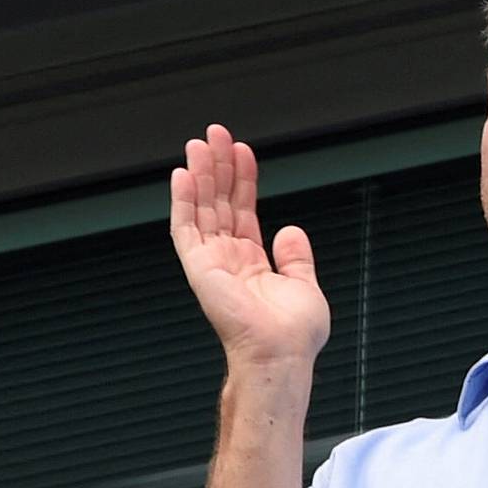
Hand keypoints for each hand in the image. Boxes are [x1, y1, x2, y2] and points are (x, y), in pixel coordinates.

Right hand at [171, 124, 330, 366]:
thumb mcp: (304, 286)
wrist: (281, 353)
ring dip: (201, 174)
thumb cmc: (294, 334)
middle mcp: (228, 260)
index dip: (242, 180)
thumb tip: (291, 228)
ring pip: (202, 209)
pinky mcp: (199, 268)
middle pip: (219, 203)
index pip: (243, 211)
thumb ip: (296, 256)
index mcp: (251, 264)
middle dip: (218, 167)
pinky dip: (183, 201)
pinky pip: (185, 229)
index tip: (242, 152)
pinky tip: (183, 175)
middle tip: (216, 134)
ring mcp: (211, 263)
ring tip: (200, 143)